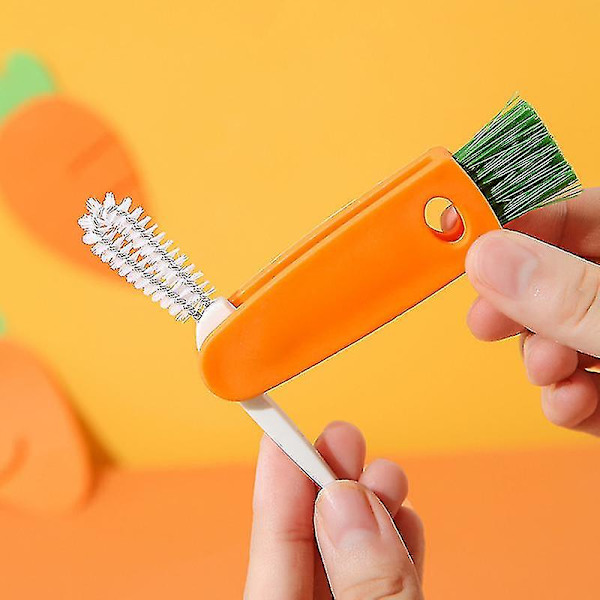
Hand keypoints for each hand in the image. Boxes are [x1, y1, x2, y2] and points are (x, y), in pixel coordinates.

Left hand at [244, 421, 423, 598]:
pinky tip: (405, 517)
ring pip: (347, 559)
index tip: (281, 435)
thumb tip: (346, 501)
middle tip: (343, 437)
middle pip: (308, 544)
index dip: (277, 487)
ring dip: (369, 509)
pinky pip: (376, 581)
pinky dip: (394, 548)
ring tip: (386, 476)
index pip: (270, 551)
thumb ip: (365, 582)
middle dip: (328, 484)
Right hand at [460, 188, 599, 434]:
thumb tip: (489, 258)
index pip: (572, 211)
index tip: (463, 238)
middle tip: (487, 320)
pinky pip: (584, 386)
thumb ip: (572, 294)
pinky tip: (567, 403)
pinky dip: (567, 398)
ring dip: (542, 357)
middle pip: (555, 277)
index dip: (516, 221)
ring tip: (548, 370)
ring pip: (563, 334)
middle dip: (518, 305)